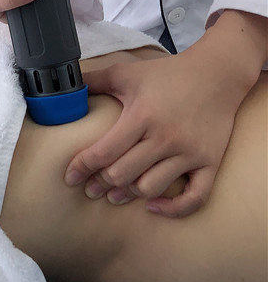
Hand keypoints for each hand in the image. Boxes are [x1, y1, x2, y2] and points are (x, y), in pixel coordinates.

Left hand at [64, 11, 265, 216]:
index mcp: (141, 116)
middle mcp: (165, 137)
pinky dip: (173, 208)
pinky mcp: (210, 162)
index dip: (82, 167)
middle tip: (90, 188)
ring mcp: (190, 152)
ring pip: (151, 188)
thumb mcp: (127, 73)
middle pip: (123, 174)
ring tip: (115, 194)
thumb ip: (94, 79)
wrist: (216, 74)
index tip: (70, 177)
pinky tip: (154, 207)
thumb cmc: (166, 74)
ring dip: (129, 195)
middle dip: (100, 184)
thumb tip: (66, 84)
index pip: (104, 152)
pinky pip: (195, 198)